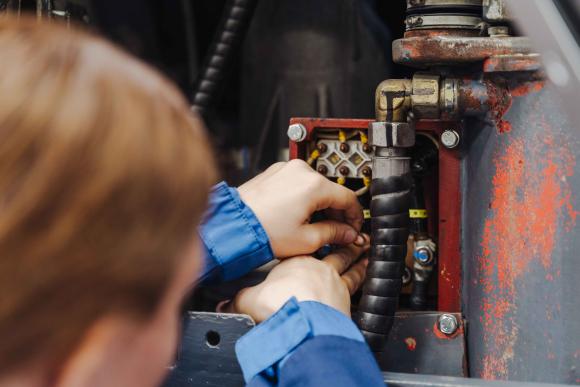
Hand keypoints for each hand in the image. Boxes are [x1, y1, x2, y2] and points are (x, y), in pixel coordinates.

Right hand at [225, 236, 368, 321]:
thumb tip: (223, 303)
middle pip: (333, 252)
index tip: (318, 239)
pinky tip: (366, 275)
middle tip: (354, 236)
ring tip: (366, 251)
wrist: (301, 320)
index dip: (313, 245)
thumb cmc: (279, 305)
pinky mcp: (345, 298)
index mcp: (295, 262)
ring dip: (358, 258)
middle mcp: (317, 268)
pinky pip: (356, 283)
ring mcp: (334, 283)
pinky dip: (362, 276)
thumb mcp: (249, 299)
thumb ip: (238, 299)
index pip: (305, 249)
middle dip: (343, 243)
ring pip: (349, 266)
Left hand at [238, 160, 363, 257]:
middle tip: (336, 233)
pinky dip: (304, 199)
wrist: (233, 225)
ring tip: (315, 228)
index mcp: (313, 185)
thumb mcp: (307, 240)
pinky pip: (298, 184)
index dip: (355, 217)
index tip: (353, 229)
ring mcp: (286, 169)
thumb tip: (347, 233)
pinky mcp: (274, 173)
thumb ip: (334, 234)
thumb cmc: (263, 232)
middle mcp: (301, 170)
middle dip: (336, 213)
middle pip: (332, 191)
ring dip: (320, 206)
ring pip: (315, 187)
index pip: (348, 198)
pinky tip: (299, 218)